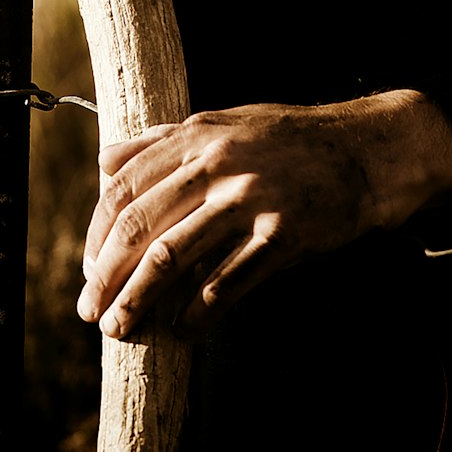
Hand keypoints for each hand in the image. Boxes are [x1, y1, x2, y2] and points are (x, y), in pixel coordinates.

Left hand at [77, 91, 451, 339]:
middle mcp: (216, 162)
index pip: (124, 187)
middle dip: (107, 273)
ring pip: (175, 255)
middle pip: (141, 224)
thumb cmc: (286, 139)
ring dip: (141, 298)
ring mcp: (250, 197)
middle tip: (91, 310)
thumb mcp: (220, 121)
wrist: (364, 149)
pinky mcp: (284, 233)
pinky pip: (230, 279)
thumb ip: (162, 141)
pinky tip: (183, 329)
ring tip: (122, 327)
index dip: (97, 232)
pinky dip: (200, 309)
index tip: (87, 267)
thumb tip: (104, 162)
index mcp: (194, 135)